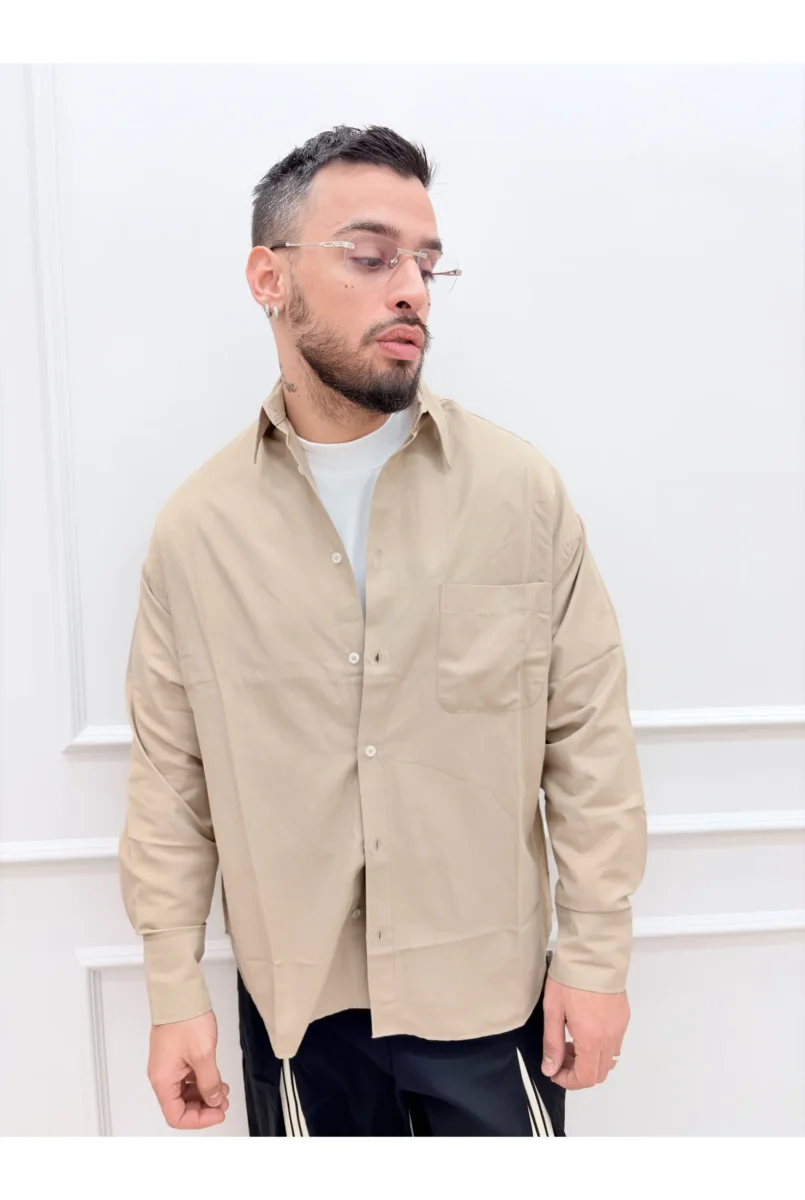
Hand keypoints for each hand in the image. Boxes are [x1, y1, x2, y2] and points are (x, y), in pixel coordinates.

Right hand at [148, 1010, 229, 1128]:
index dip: (199, 1120)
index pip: (176, 1116)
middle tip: (224, 1102)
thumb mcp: (204, 1055)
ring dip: (204, 1094)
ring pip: (185, 1092)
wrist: (179, 994)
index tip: (217, 1114)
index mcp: (163, 1080)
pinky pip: (186, 1077)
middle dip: (204, 1107)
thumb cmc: (186, 1021)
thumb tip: (213, 1101)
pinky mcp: (174, 1056)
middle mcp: (161, 1076)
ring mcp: (168, 1065)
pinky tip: (215, 1077)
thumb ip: (210, 1083)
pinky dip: (201, 1081)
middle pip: (180, 1106)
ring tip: (223, 1089)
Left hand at [541, 977, 629, 1089]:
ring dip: (590, 1060)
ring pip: (609, 1060)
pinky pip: (615, 1043)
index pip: (586, 1078)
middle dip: (578, 1072)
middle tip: (561, 1055)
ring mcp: (619, 1028)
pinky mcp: (623, 1017)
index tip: (555, 1071)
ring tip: (572, 1041)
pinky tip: (585, 1029)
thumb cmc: (571, 979)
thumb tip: (550, 1068)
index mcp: (592, 1039)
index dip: (568, 1081)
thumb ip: (552, 1043)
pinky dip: (601, 1046)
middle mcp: (610, 1038)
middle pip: (599, 1073)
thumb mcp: (553, 1011)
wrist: (594, 954)